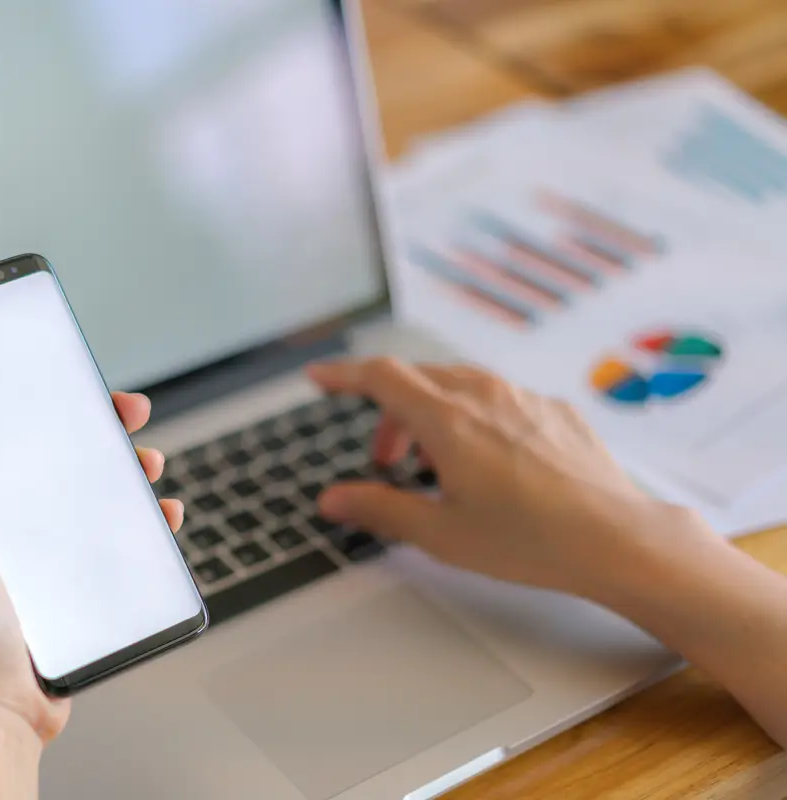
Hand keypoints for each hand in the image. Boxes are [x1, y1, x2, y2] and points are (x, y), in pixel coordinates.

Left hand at [0, 388, 181, 798]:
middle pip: (52, 455)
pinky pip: (111, 542)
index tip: (63, 380)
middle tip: (125, 415)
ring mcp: (35, 554)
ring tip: (147, 469)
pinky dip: (140, 524)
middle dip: (94, 429)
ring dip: (124, 472)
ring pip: (89, 494)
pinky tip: (159, 518)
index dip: (28, 399)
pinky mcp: (67, 584)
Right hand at [308, 358, 703, 599]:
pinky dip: (474, 419)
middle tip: (385, 460)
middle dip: (390, 414)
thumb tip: (332, 499)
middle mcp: (484, 395)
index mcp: (447, 419)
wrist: (618, 540)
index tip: (320, 378)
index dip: (344, 374)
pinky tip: (490, 464)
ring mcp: (524, 398)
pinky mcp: (556, 411)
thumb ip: (379, 508)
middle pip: (418, 380)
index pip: (381, 376)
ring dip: (431, 415)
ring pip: (459, 386)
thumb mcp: (440, 533)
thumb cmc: (528, 540)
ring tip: (436, 466)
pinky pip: (499, 400)